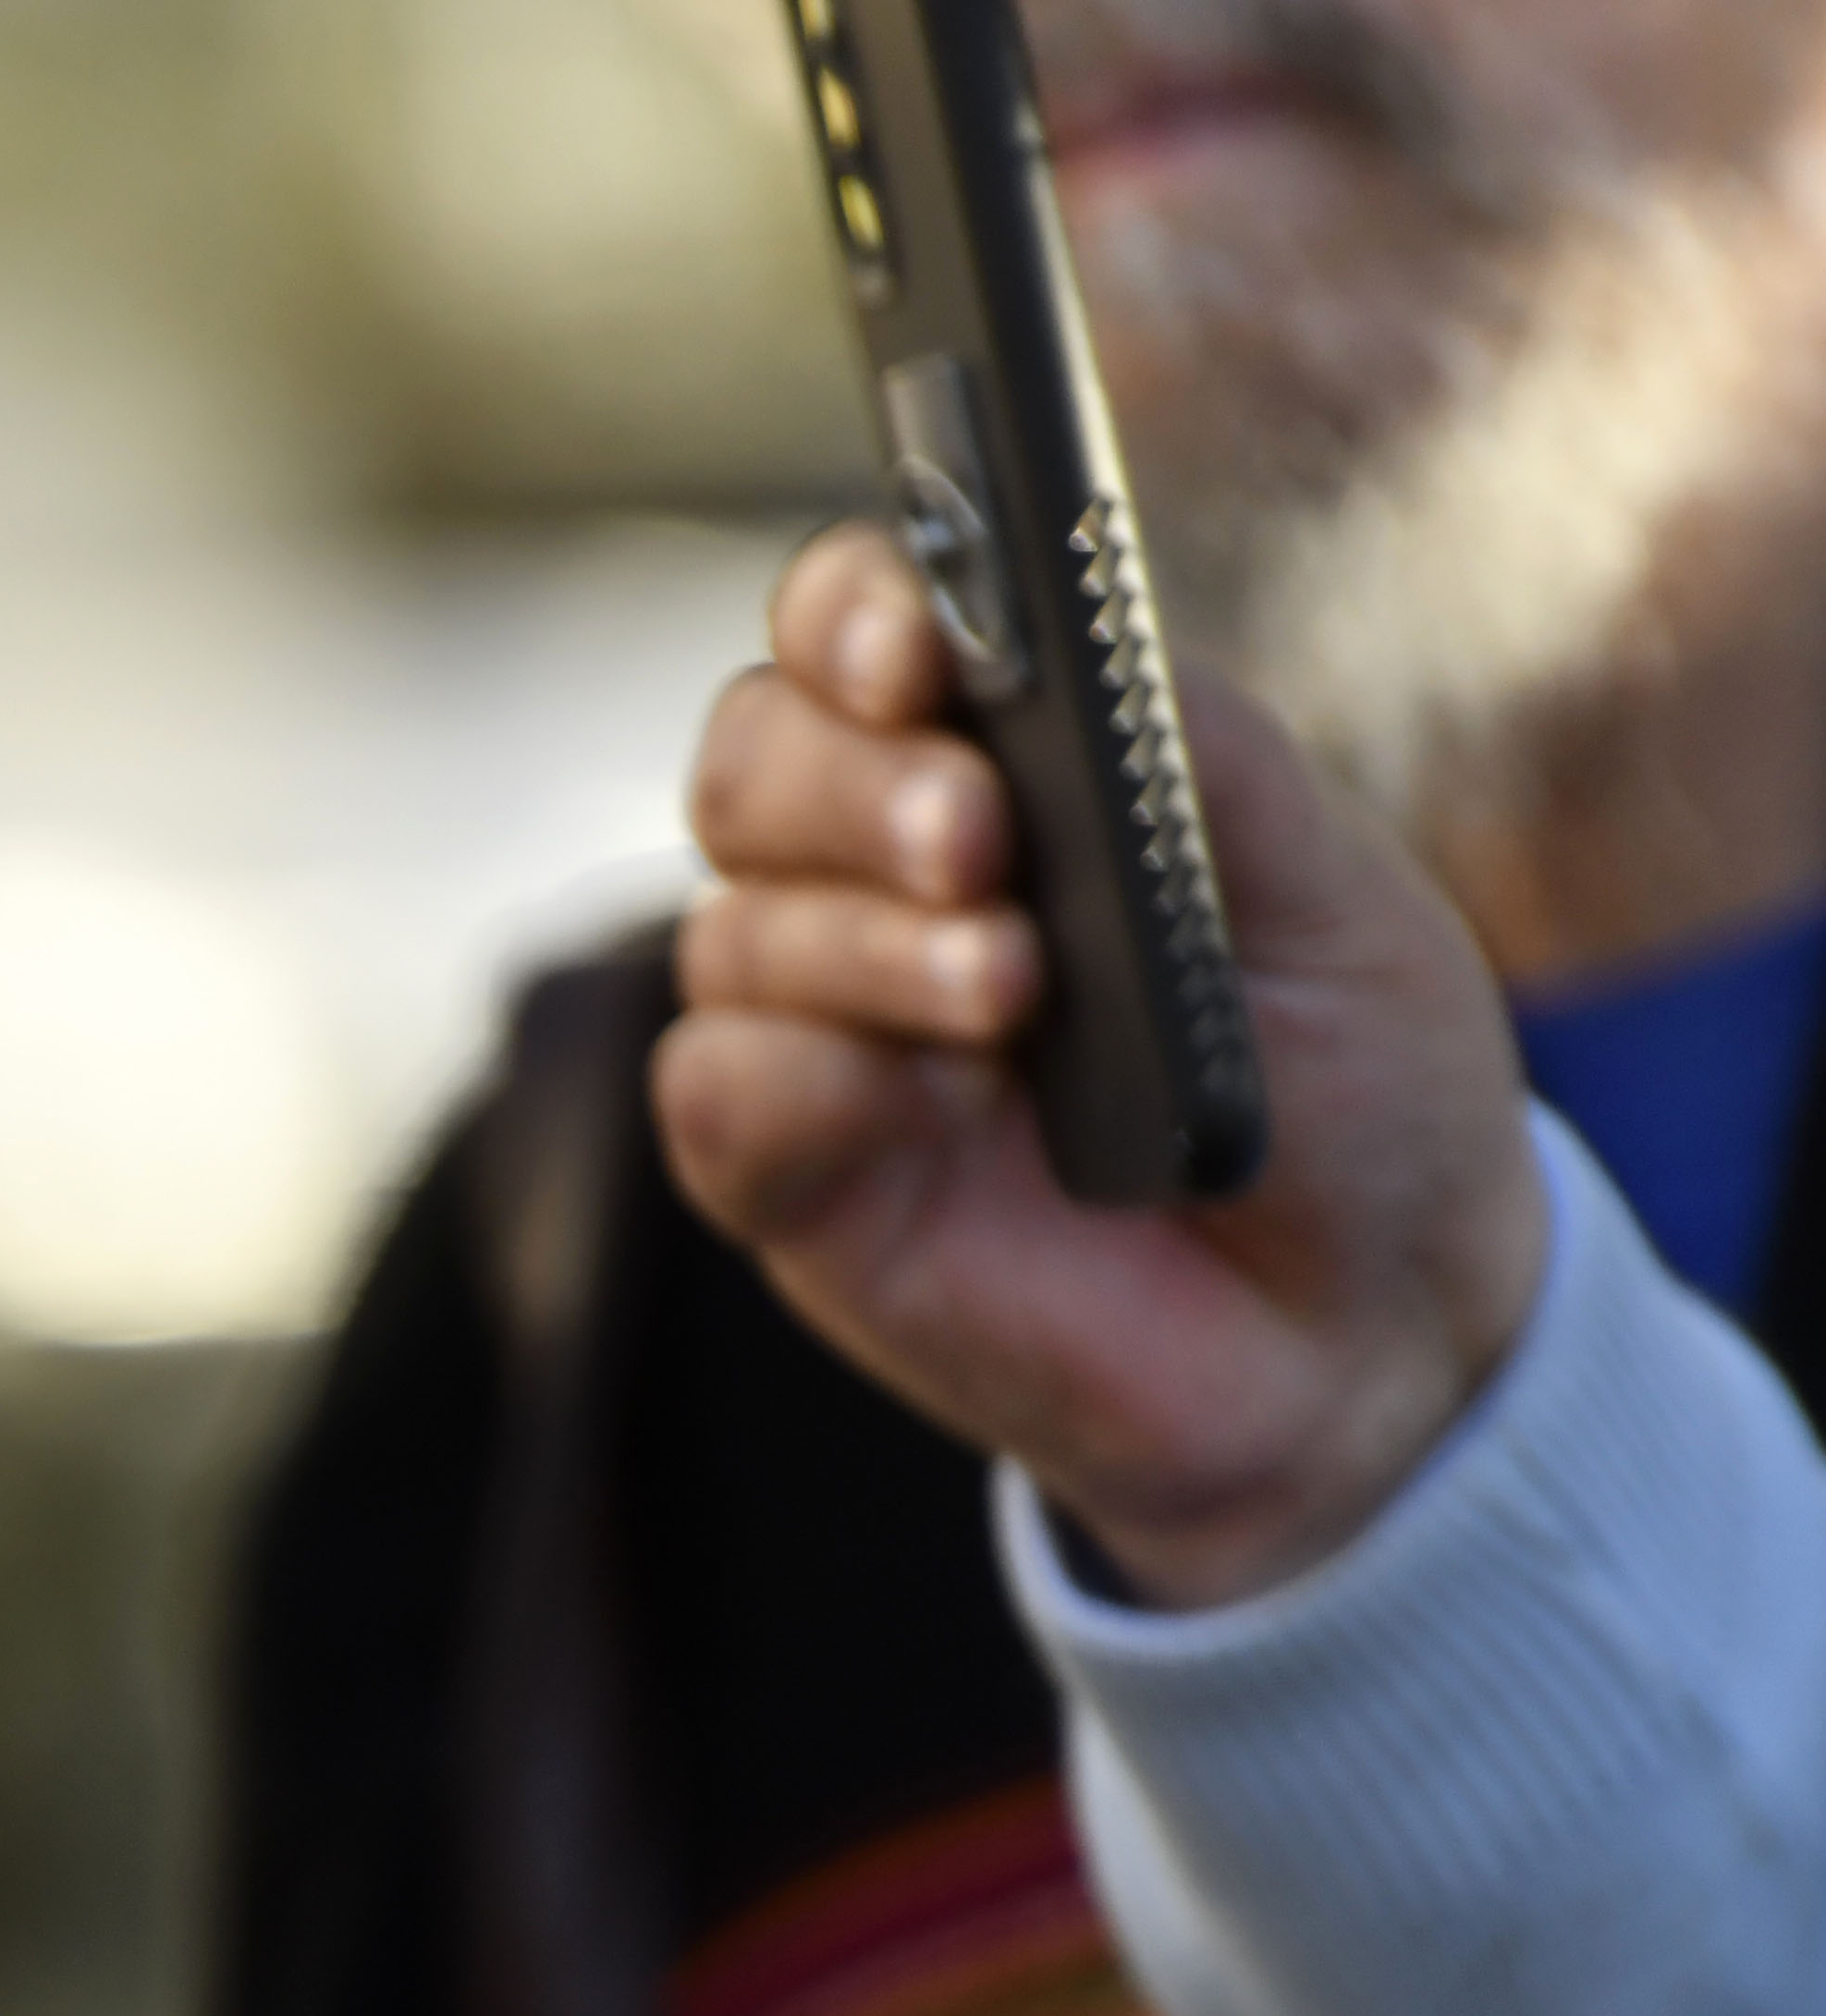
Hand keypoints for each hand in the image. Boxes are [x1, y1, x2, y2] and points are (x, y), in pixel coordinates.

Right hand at [662, 523, 1545, 1607]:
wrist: (1363, 1337)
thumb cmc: (1352, 1096)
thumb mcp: (1333, 888)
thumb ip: (1198, 752)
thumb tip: (1072, 637)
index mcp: (1006, 767)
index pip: (860, 632)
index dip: (854, 611)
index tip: (916, 642)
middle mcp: (881, 882)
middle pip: (752, 755)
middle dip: (850, 781)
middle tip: (977, 838)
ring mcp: (824, 1030)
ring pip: (731, 925)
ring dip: (867, 944)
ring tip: (1014, 998)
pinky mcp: (791, 1177)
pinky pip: (719, 1088)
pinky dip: (805, 1077)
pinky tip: (926, 1107)